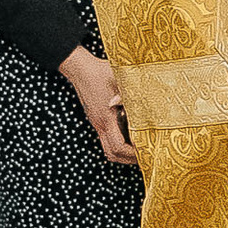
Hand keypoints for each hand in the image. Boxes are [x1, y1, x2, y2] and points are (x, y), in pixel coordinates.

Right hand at [60, 42, 137, 167]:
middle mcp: (100, 124)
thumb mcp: (120, 80)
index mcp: (107, 118)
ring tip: (138, 150)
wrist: (81, 68)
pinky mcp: (96, 119)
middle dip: (129, 159)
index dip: (133, 153)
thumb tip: (144, 106)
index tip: (147, 151)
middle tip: (145, 156)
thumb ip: (130, 94)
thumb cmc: (101, 72)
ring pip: (108, 148)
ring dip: (122, 153)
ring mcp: (97, 123)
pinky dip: (118, 143)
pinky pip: (106, 138)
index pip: (119, 147)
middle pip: (112, 153)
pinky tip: (130, 136)